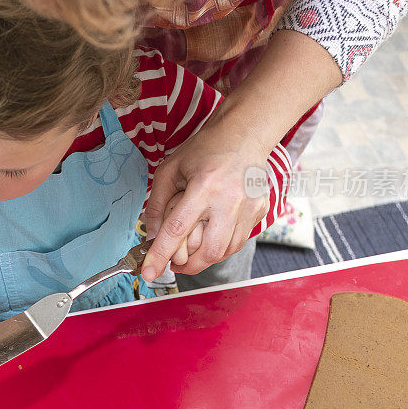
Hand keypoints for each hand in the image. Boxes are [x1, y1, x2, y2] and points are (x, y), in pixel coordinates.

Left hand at [141, 123, 269, 280]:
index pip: (177, 229)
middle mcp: (230, 201)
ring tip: (191, 253)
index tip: (148, 273)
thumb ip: (158, 203)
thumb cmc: (205, 149)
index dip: (160, 255)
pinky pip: (239, 242)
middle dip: (187, 266)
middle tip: (174, 264)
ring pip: (225, 252)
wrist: (244, 135)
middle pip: (207, 251)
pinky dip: (221, 248)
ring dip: (204, 259)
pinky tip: (210, 239)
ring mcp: (249, 208)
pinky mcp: (260, 211)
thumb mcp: (171, 169)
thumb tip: (151, 235)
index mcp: (204, 187)